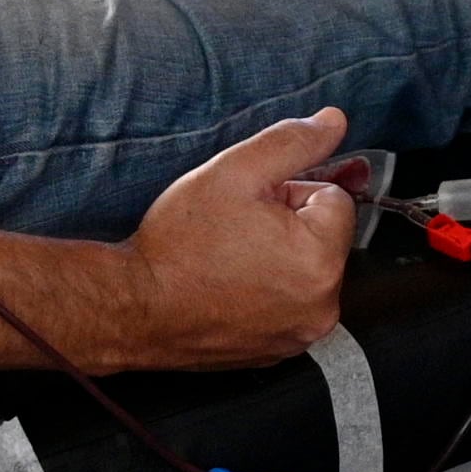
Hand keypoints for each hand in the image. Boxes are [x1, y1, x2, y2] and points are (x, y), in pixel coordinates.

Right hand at [107, 110, 362, 367]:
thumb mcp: (235, 172)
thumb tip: (336, 120)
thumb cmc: (179, 244)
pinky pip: (288, 304)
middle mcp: (323, 306)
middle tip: (235, 232)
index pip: (335, 200)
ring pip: (307, 271)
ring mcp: (301, 334)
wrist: (134, 308)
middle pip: (324, 238)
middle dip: (288, 226)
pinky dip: (267, 293)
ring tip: (228, 260)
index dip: (289, 193)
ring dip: (279, 259)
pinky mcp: (278, 351)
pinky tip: (228, 287)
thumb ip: (293, 142)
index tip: (249, 207)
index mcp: (322, 260)